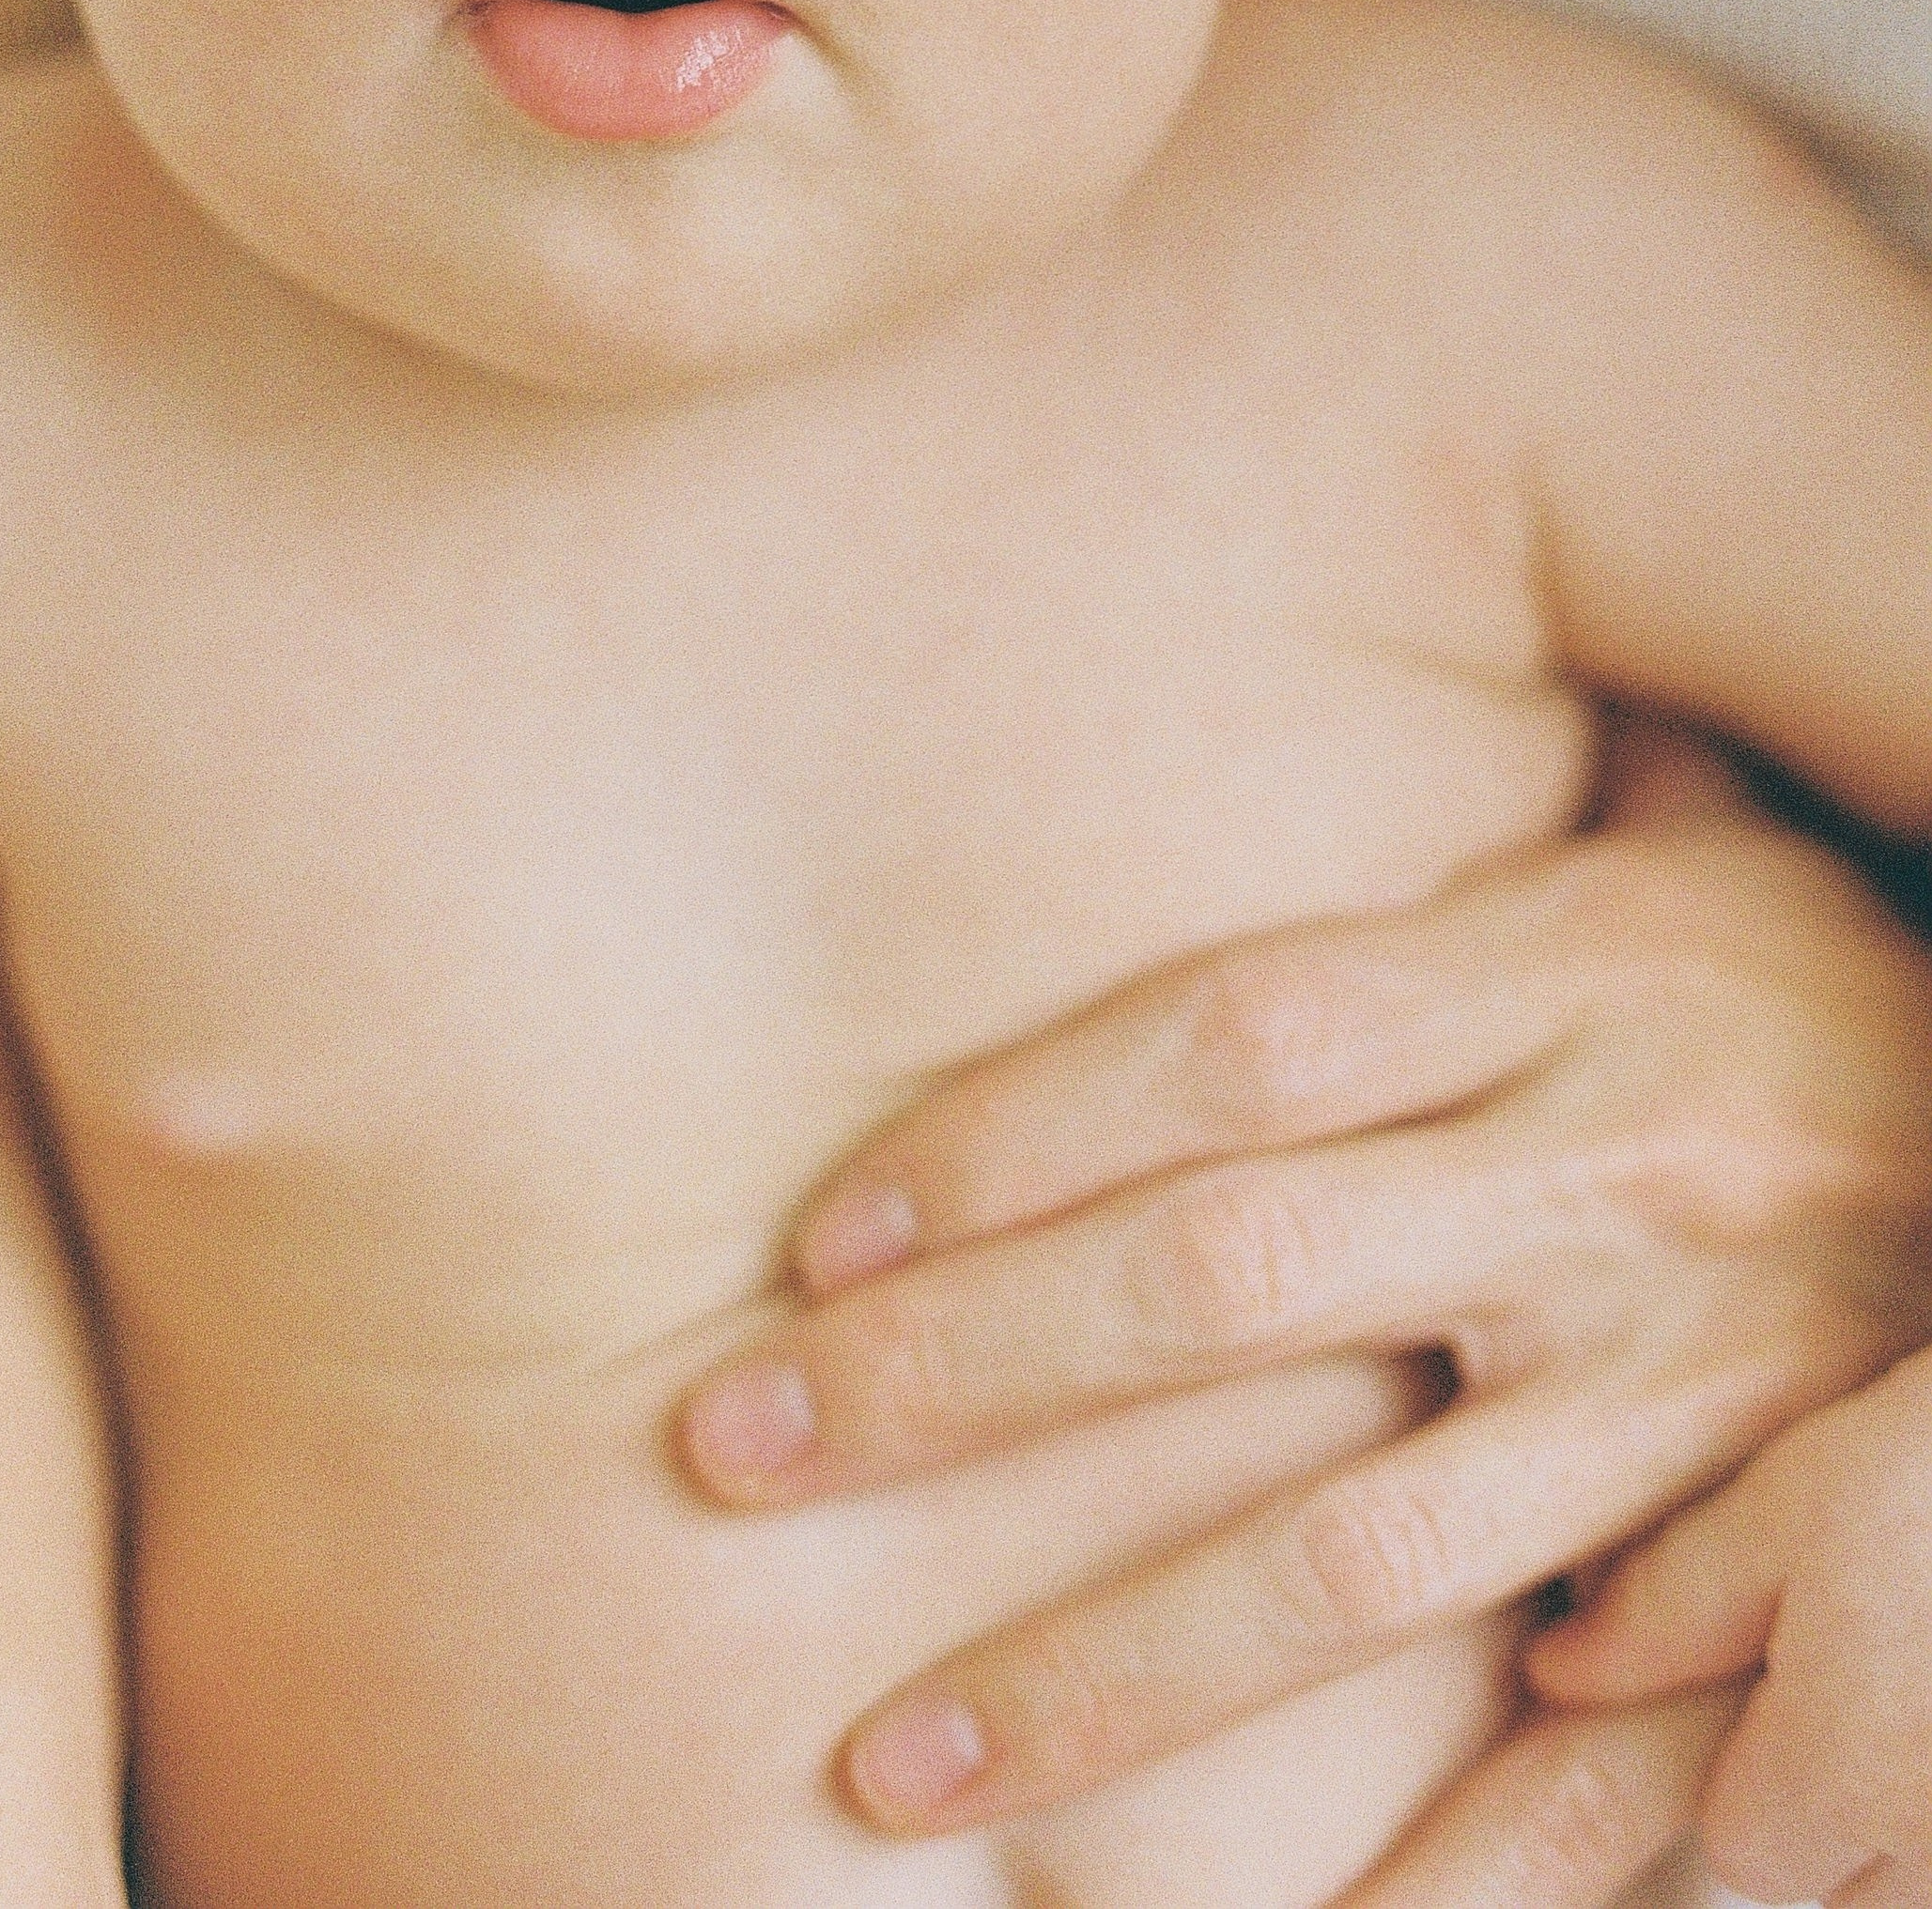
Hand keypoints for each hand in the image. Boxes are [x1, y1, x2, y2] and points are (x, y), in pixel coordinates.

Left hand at [675, 727, 1931, 1897]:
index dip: (1006, 1136)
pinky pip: (1607, 1738)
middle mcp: (1609, 1166)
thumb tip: (1222, 747)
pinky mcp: (1785, 1542)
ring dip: (1104, 1668)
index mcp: (1558, 972)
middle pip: (1229, 1279)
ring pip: (1358, 1550)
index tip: (810, 1243)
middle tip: (730, 1458)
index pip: (1223, 1045)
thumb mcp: (1660, 853)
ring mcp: (1700, 1372)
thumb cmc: (1815, 975)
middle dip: (957, 1380)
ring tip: (892, 1766)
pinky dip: (1443, 1854)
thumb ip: (1438, 861)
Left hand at [1530, 1342, 1931, 1908]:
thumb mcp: (1797, 1495)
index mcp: (1845, 1785)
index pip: (1750, 1838)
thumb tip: (1558, 1678)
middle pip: (1857, 1880)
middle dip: (1852, 1788)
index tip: (1800, 1642)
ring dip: (1929, 1794)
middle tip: (1894, 1631)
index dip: (1761, 1741)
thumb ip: (1670, 1604)